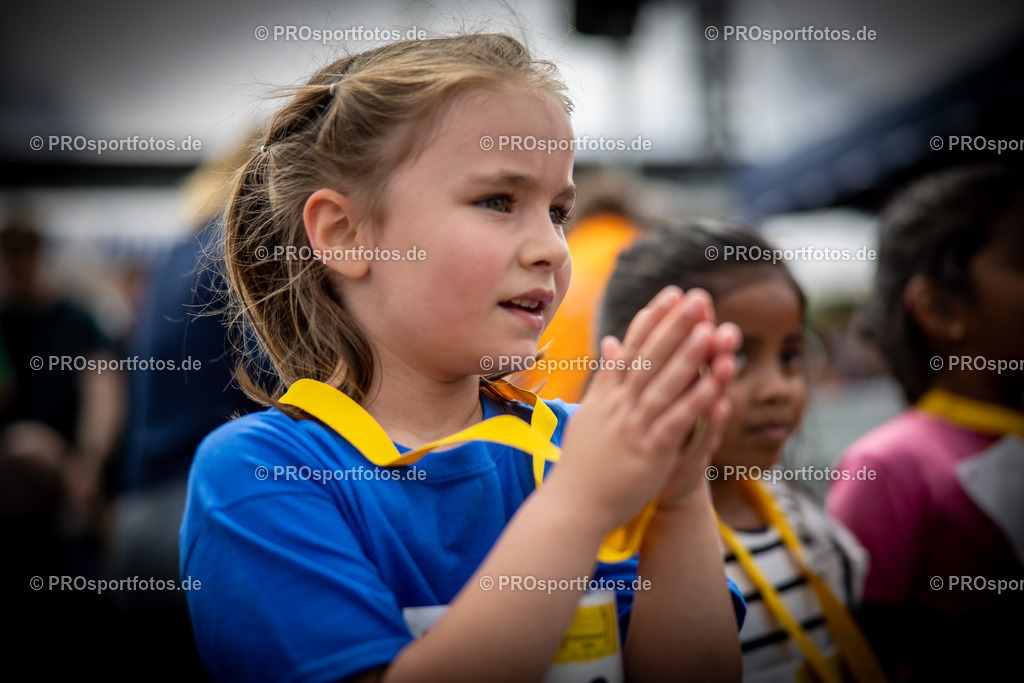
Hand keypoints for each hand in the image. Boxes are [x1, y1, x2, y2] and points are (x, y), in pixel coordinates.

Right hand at [545, 286, 728, 533]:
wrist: (571, 507)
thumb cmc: (581, 464)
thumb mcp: (590, 412)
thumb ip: (604, 377)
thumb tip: (610, 342)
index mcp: (606, 396)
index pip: (631, 349)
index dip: (652, 320)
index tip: (671, 295)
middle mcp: (619, 405)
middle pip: (650, 358)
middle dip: (675, 326)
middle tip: (697, 297)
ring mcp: (633, 427)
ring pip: (664, 385)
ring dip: (688, 356)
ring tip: (710, 329)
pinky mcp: (649, 452)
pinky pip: (675, 422)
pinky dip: (694, 402)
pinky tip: (714, 384)